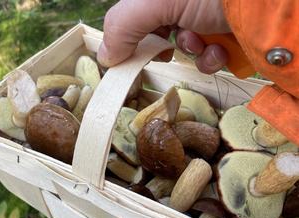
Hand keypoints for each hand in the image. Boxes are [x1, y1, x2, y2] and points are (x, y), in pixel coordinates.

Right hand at [97, 0, 230, 73]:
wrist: (264, 1)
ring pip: (186, 50)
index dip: (133, 39)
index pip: (136, 20)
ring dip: (191, 52)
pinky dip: (211, 59)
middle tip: (165, 48)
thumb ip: (124, 26)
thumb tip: (105, 58)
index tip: (135, 55)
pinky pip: (210, 58)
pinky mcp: (224, 38)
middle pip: (160, 37)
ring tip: (201, 41)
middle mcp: (182, 5)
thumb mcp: (156, 0)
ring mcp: (205, 21)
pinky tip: (219, 49)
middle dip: (164, 46)